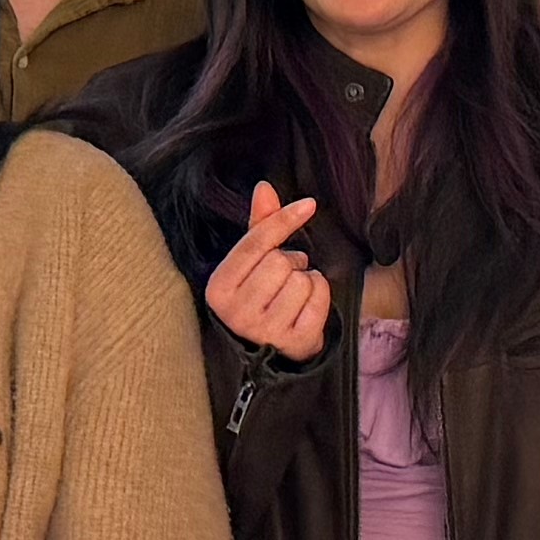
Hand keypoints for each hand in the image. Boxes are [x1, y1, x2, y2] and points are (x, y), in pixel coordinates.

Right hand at [206, 182, 331, 360]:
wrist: (267, 352)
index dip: (283, 220)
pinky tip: (306, 305)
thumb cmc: (258, 298)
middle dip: (291, 262)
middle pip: (280, 261)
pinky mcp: (294, 342)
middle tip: (285, 275)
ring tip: (293, 293)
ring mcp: (266, 330)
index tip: (308, 205)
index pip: (254, 244)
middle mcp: (237, 312)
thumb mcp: (249, 265)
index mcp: (219, 289)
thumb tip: (264, 187)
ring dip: (306, 280)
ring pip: (303, 280)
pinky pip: (319, 297)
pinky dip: (320, 294)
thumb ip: (258, 226)